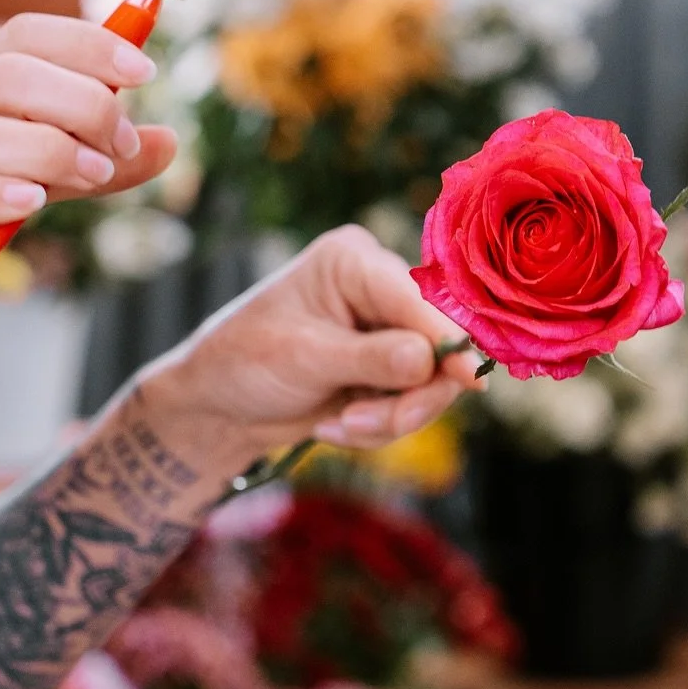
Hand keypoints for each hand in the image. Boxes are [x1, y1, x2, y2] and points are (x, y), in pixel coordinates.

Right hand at [0, 11, 178, 338]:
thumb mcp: (28, 180)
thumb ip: (92, 162)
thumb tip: (167, 141)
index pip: (29, 38)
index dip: (89, 45)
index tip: (143, 72)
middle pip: (10, 75)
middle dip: (80, 102)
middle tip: (115, 147)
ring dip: (45, 149)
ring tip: (92, 175)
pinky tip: (29, 204)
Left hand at [138, 225, 479, 474]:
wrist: (218, 405)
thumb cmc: (244, 361)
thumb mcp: (303, 358)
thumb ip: (370, 359)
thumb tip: (431, 360)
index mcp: (354, 262)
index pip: (418, 298)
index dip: (449, 338)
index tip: (469, 378)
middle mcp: (379, 289)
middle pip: (438, 344)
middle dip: (409, 397)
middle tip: (368, 425)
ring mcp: (388, 332)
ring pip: (431, 383)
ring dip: (390, 417)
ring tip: (340, 427)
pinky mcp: (389, 370)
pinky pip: (412, 405)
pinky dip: (378, 426)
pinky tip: (334, 425)